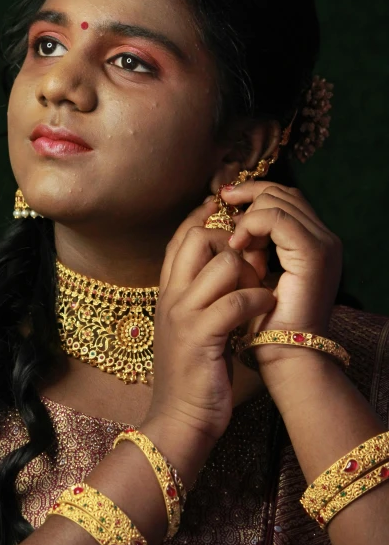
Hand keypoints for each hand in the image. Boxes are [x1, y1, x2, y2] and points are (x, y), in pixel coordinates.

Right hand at [143, 199, 274, 450]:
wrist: (178, 420)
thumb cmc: (193, 373)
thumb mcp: (190, 325)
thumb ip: (203, 293)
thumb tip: (234, 261)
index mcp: (168, 291)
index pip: (181, 236)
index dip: (203, 217)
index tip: (225, 209)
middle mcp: (171, 296)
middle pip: (198, 237)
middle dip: (231, 242)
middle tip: (250, 263)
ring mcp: (183, 315)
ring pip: (222, 264)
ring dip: (251, 273)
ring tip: (260, 291)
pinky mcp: (200, 337)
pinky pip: (236, 301)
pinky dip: (258, 300)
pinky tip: (266, 309)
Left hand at [221, 181, 342, 366]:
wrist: (281, 353)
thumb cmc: (262, 318)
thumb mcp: (252, 270)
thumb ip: (250, 243)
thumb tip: (227, 213)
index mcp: (312, 240)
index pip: (284, 197)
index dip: (253, 191)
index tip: (223, 198)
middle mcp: (323, 238)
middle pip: (283, 193)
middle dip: (248, 195)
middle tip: (222, 207)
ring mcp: (322, 245)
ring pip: (279, 202)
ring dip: (248, 214)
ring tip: (232, 238)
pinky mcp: (314, 255)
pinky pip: (279, 220)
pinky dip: (253, 224)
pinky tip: (237, 242)